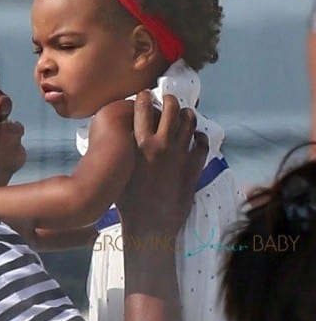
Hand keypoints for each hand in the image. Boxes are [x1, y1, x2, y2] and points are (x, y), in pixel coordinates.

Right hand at [118, 91, 207, 236]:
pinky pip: (202, 144)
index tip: (145, 95)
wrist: (149, 225)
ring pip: (189, 123)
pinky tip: (198, 136)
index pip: (143, 110)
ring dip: (187, 115)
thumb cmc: (127, 203)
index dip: (144, 99)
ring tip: (185, 113)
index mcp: (139, 144)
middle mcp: (161, 144)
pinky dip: (201, 137)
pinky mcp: (194, 167)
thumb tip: (121, 142)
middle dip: (169, 101)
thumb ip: (123, 153)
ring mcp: (180, 154)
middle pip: (170, 110)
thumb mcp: (118, 172)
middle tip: (168, 100)